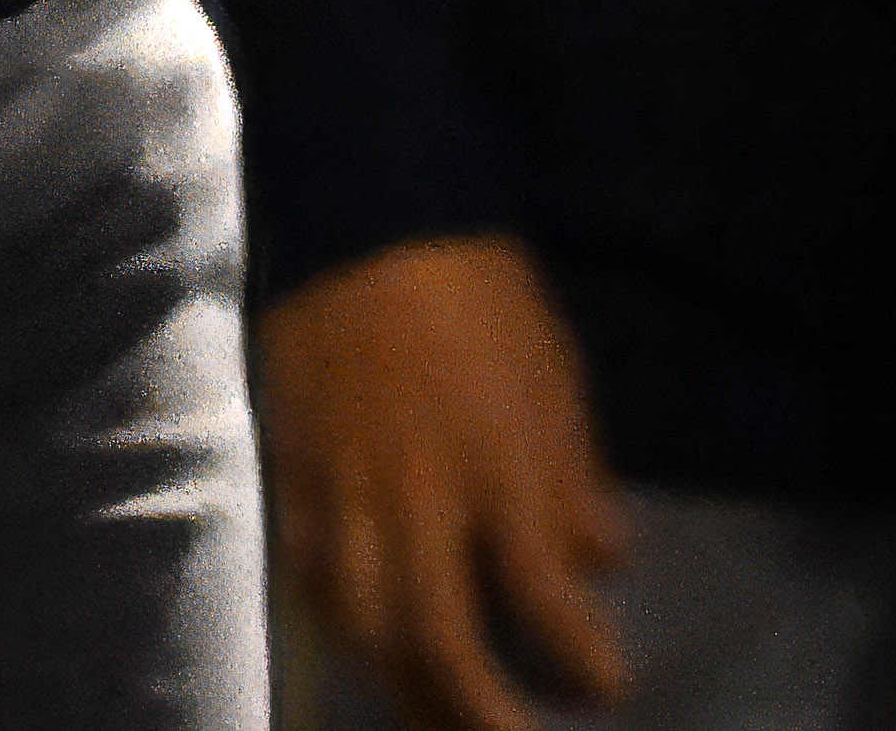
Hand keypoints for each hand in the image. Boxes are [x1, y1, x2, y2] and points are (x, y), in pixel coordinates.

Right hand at [262, 236, 635, 730]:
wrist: (371, 214)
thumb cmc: (482, 295)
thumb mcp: (558, 379)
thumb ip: (576, 478)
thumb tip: (602, 562)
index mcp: (503, 470)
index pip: (547, 602)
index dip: (581, 662)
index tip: (603, 686)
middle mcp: (424, 498)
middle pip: (441, 641)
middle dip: (478, 715)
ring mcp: (347, 489)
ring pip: (363, 624)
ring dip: (400, 686)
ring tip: (427, 713)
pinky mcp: (292, 470)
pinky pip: (306, 572)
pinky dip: (337, 620)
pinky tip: (359, 640)